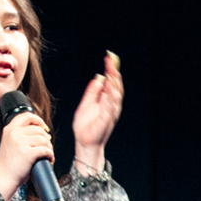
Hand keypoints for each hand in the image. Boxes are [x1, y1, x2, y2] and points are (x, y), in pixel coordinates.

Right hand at [0, 108, 54, 200]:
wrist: (3, 178)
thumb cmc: (7, 164)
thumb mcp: (9, 143)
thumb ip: (20, 135)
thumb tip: (41, 131)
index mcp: (9, 130)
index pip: (26, 116)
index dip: (37, 120)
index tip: (43, 126)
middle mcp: (15, 134)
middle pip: (38, 129)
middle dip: (46, 138)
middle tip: (46, 146)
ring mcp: (21, 143)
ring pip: (44, 139)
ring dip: (49, 147)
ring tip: (47, 154)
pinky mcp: (28, 154)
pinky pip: (46, 150)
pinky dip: (50, 155)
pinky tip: (49, 159)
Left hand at [71, 51, 123, 170]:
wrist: (83, 143)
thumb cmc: (86, 126)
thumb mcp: (86, 104)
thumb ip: (93, 91)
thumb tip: (98, 77)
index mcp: (107, 101)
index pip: (111, 82)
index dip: (111, 70)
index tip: (108, 58)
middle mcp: (111, 106)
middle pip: (116, 86)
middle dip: (114, 73)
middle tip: (111, 61)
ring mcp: (110, 113)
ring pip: (115, 94)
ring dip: (114, 82)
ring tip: (111, 71)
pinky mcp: (106, 120)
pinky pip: (110, 106)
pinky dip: (110, 96)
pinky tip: (109, 87)